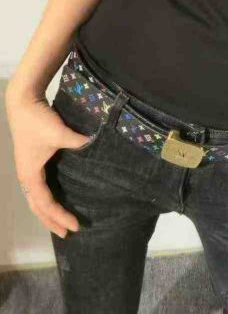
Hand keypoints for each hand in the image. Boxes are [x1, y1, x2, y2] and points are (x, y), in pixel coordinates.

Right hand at [5, 90, 92, 237]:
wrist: (23, 102)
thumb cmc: (38, 121)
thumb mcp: (59, 133)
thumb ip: (78, 143)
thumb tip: (97, 148)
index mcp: (30, 175)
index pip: (46, 204)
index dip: (60, 216)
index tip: (75, 226)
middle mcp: (26, 177)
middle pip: (37, 207)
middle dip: (52, 221)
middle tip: (68, 233)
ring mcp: (27, 169)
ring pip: (35, 199)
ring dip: (47, 212)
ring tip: (60, 222)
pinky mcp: (31, 162)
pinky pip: (38, 188)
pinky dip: (46, 198)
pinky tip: (56, 197)